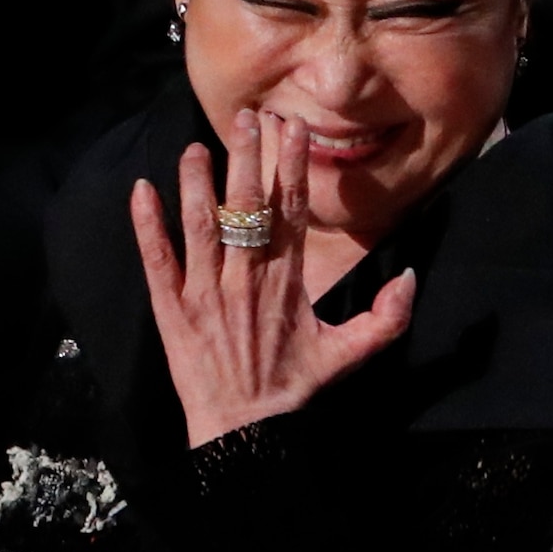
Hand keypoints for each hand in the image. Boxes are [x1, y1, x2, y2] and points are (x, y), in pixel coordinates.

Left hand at [131, 109, 415, 446]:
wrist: (244, 434)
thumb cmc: (293, 387)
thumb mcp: (348, 355)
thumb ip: (386, 318)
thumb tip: (410, 277)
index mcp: (286, 281)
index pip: (290, 211)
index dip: (292, 166)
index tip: (293, 129)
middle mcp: (245, 279)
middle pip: (245, 207)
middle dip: (246, 158)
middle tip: (246, 117)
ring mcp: (205, 293)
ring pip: (200, 226)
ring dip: (197, 183)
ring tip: (195, 147)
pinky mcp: (172, 311)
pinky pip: (157, 261)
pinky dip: (147, 226)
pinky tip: (141, 191)